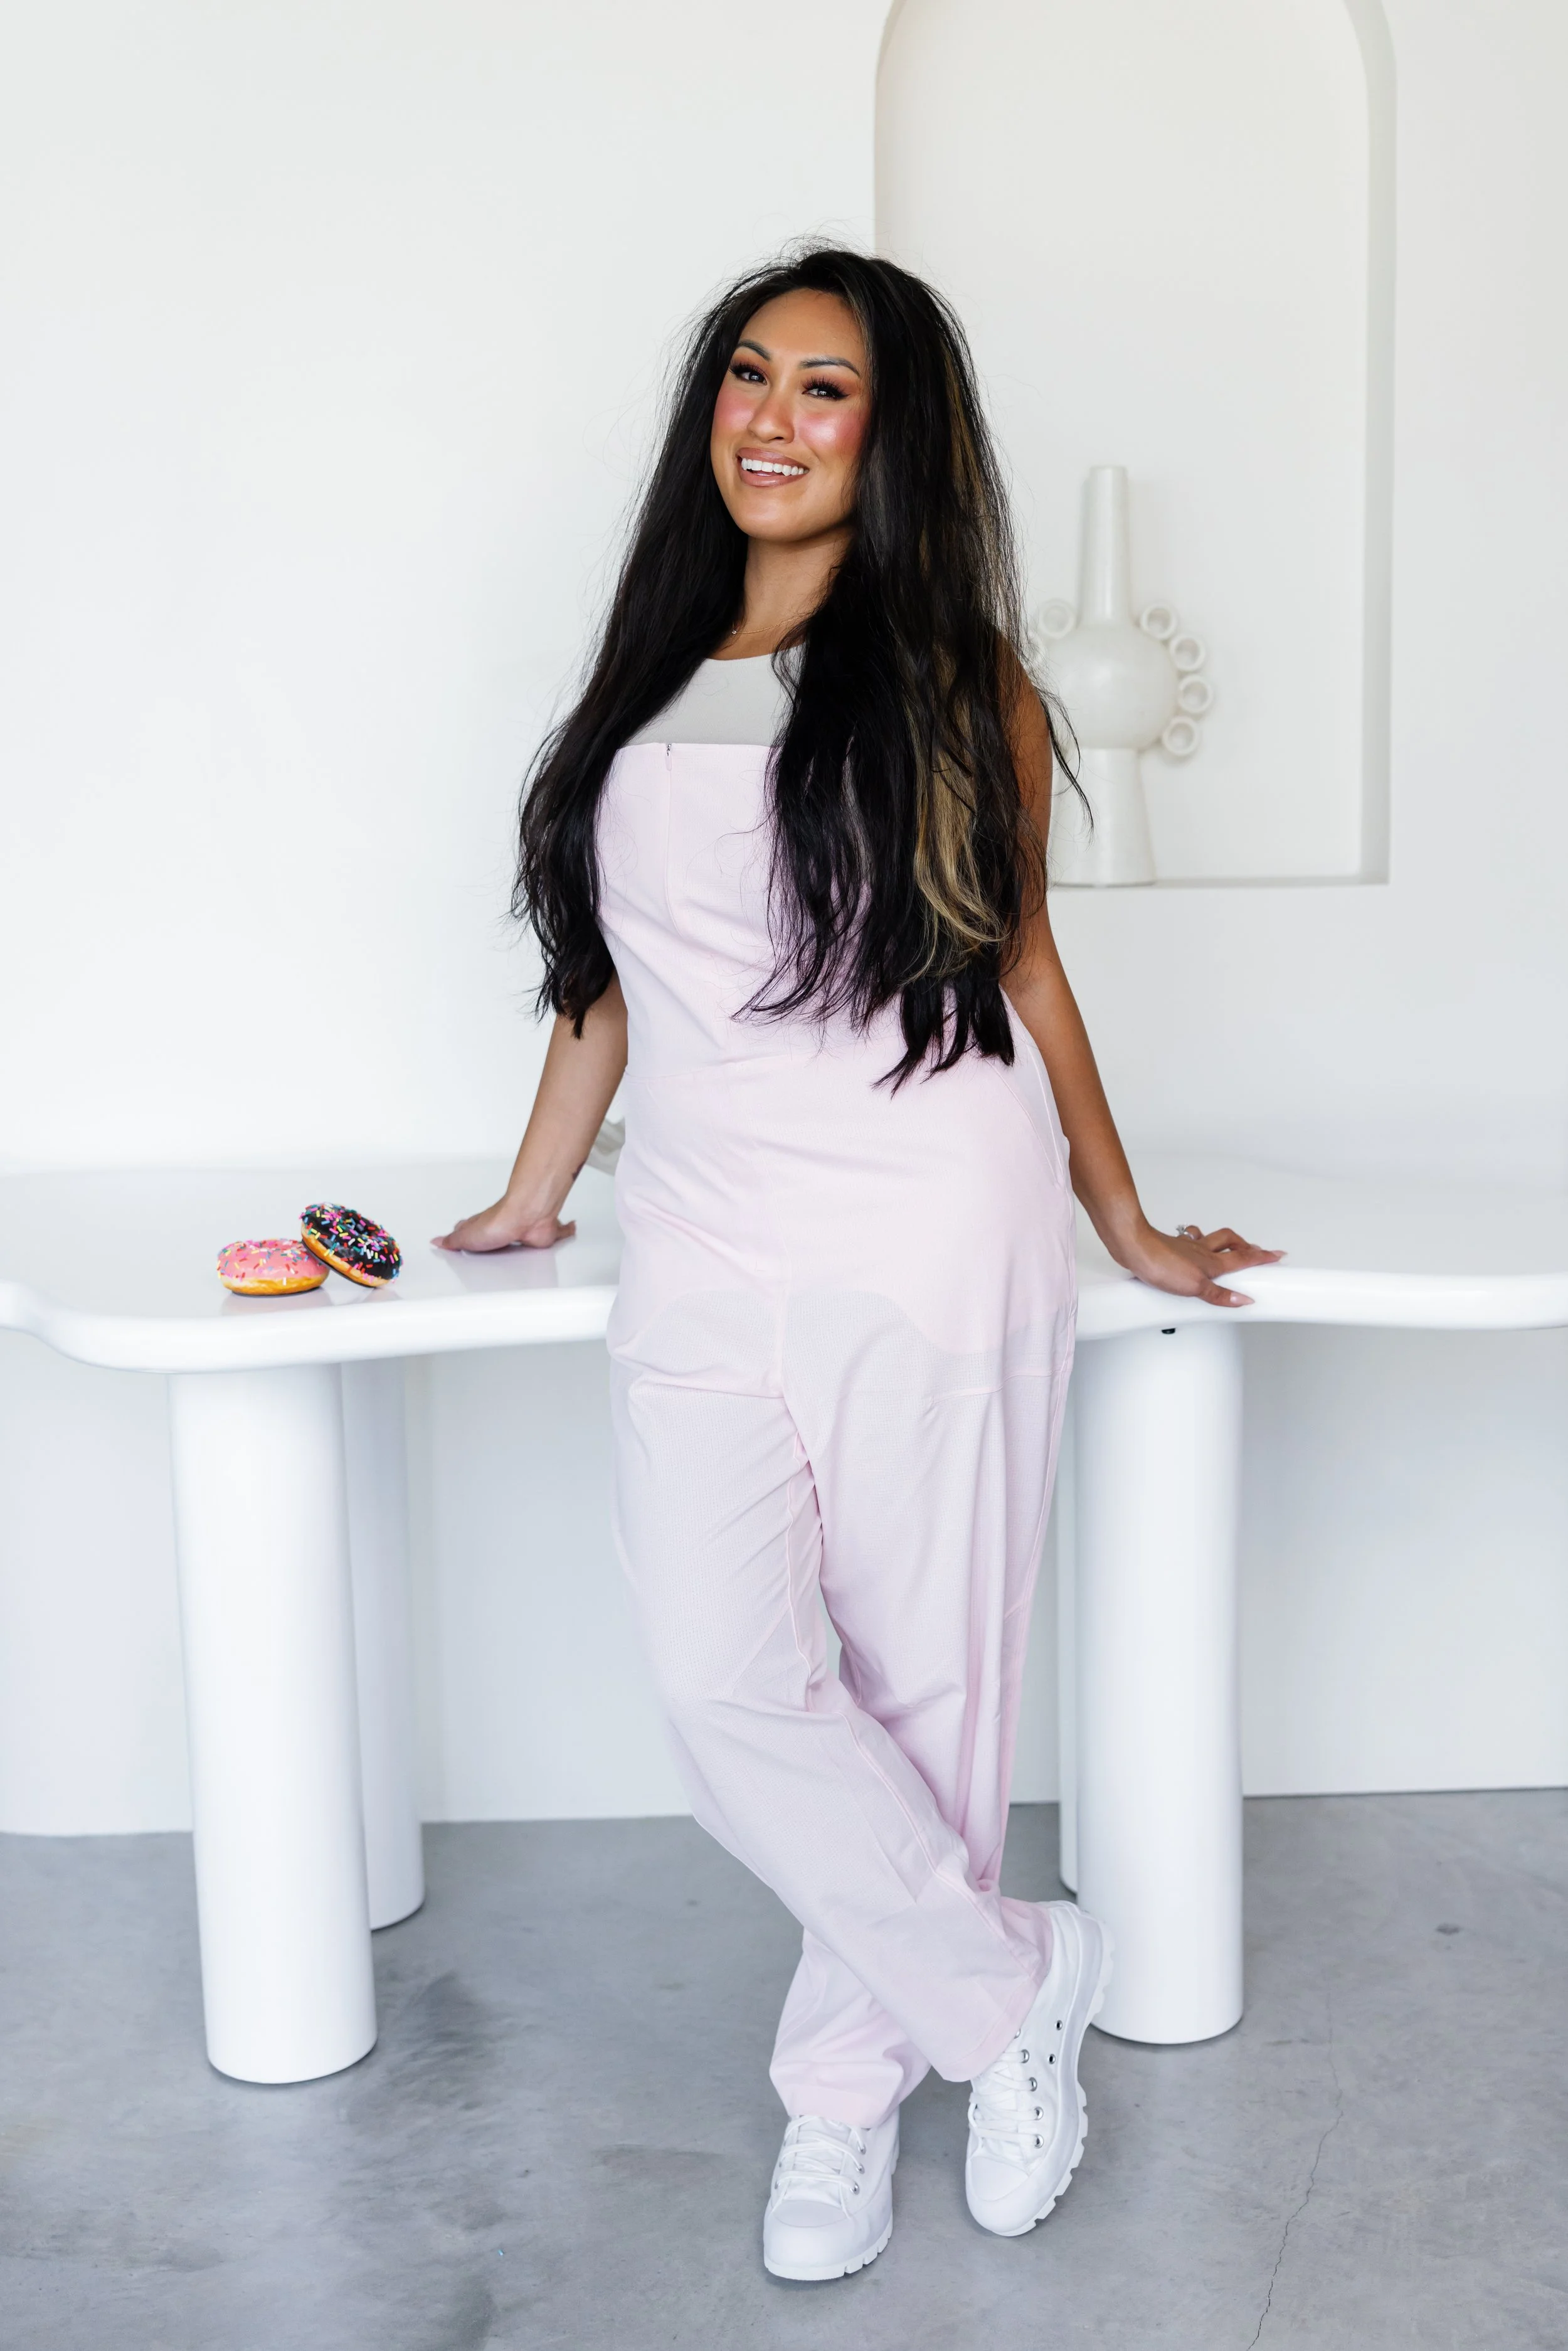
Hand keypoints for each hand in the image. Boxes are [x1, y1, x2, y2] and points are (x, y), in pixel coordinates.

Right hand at [432, 1197, 575, 1253]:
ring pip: (529, 1240)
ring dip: (532, 1244)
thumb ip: (453, 1240)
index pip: (478, 1234)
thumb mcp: (466, 1236)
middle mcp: (508, 1230)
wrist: (526, 1215)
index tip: (473, 1242)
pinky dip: (565, 1231)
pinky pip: (558, 1233)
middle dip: (503, 1244)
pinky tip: (569, 1231)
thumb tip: (437, 1241)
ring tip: (532, 1252)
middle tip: (502, 1251)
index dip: (475, 1238)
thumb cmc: (499, 1221)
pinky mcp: (544, 1236)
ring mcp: (526, 1233)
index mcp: (487, 1229)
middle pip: (504, 1239)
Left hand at [1112, 1219, 1283, 1308]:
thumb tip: (1244, 1300)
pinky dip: (1196, 1240)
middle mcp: (1202, 1251)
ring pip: (1212, 1239)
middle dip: (1247, 1246)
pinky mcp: (1171, 1247)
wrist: (1133, 1246)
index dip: (1263, 1257)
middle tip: (1257, 1250)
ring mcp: (1186, 1247)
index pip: (1244, 1259)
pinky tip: (1193, 1244)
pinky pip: (1190, 1240)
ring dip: (1225, 1240)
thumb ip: (1220, 1295)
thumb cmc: (1161, 1264)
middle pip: (1231, 1243)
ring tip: (1233, 1244)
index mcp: (1212, 1263)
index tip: (1279, 1255)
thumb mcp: (1195, 1287)